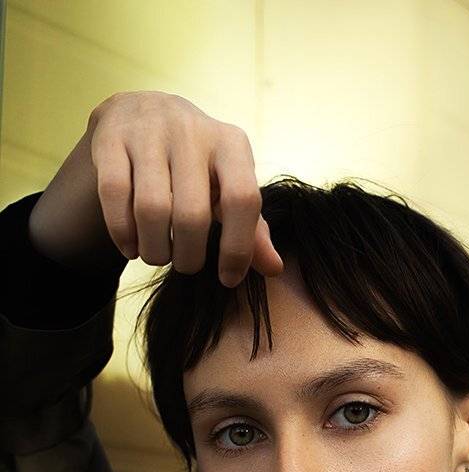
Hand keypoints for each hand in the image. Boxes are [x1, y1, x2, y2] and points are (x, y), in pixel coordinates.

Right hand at [28, 90, 283, 284]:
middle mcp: (192, 131)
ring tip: (158, 255)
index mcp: (231, 144)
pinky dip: (123, 233)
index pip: (242, 200)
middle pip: (192, 215)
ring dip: (155, 249)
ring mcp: (149, 131)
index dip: (237, 249)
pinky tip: (131, 246)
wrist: (144, 113)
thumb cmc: (198, 167)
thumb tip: (275, 269)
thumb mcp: (231, 190)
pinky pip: (114, 197)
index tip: (228, 279)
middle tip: (185, 265)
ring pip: (151, 210)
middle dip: (188, 257)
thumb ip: (253, 229)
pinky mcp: (111, 137)